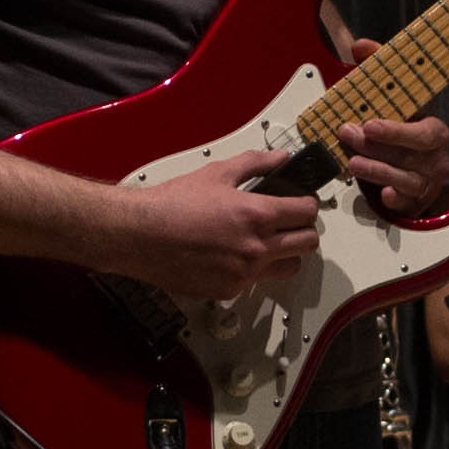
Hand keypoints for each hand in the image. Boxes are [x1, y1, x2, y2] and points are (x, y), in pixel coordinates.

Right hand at [102, 153, 324, 305]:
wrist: (140, 235)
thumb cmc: (172, 204)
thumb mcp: (217, 173)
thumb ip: (256, 164)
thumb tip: (281, 159)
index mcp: (257, 215)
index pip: (307, 213)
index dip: (308, 205)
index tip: (301, 203)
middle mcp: (256, 248)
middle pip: (308, 243)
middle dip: (304, 230)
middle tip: (290, 223)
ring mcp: (244, 273)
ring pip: (290, 268)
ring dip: (287, 254)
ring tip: (269, 243)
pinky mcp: (229, 290)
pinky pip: (257, 282)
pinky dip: (254, 270)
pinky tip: (236, 256)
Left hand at [333, 111, 448, 223]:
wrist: (419, 162)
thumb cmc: (408, 138)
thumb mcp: (404, 119)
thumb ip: (385, 116)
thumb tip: (354, 115)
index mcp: (437, 135)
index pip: (421, 134)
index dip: (394, 131)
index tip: (370, 126)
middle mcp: (436, 162)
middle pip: (407, 156)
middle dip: (373, 147)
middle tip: (349, 136)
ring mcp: (427, 184)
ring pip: (405, 181)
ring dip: (376, 171)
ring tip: (354, 163)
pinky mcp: (416, 203)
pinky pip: (405, 203)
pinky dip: (394, 199)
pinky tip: (384, 193)